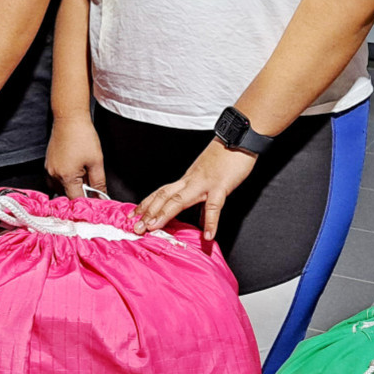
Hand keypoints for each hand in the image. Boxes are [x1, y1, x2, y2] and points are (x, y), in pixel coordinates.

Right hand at [46, 115, 106, 197]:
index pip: (76, 200)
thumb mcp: (96, 161)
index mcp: (66, 176)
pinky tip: (74, 173)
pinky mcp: (48, 164)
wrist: (69, 118)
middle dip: (80, 194)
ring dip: (71, 188)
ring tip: (83, 177)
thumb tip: (101, 196)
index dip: (87, 202)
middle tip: (92, 187)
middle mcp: (54, 175)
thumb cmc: (82, 136)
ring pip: (60, 188)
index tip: (96, 201)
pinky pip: (54, 180)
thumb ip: (98, 183)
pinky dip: (64, 180)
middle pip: (67, 195)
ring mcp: (49, 169)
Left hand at [134, 140, 255, 239]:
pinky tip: (208, 236)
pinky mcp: (221, 186)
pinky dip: (211, 222)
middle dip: (148, 212)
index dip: (147, 204)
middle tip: (136, 227)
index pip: (162, 192)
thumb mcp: (209, 177)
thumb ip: (204, 200)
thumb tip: (203, 221)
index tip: (134, 215)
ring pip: (179, 200)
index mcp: (187, 179)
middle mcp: (191, 181)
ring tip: (153, 228)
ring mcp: (204, 183)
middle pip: (164, 196)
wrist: (239, 137)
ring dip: (164, 214)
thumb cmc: (226, 156)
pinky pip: (214, 206)